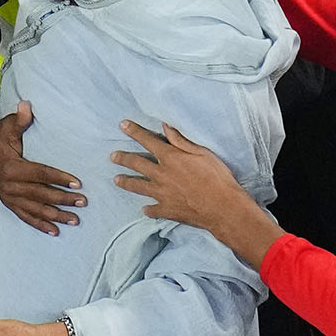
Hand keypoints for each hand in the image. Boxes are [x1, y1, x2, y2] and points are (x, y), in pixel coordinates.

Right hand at [0, 104, 87, 234]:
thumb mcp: (7, 125)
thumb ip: (20, 119)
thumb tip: (27, 105)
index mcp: (12, 167)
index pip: (41, 174)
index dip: (59, 179)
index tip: (78, 183)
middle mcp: (10, 185)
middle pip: (41, 195)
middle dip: (63, 200)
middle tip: (83, 202)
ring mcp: (8, 196)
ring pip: (35, 210)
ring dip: (56, 216)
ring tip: (75, 219)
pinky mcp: (8, 202)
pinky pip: (25, 216)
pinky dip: (39, 224)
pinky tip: (55, 231)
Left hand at [115, 120, 280, 265]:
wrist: (222, 208)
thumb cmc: (217, 177)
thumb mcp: (203, 153)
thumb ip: (181, 140)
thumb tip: (166, 126)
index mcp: (170, 158)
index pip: (147, 140)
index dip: (134, 131)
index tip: (122, 125)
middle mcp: (161, 175)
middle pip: (136, 163)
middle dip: (122, 158)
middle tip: (113, 156)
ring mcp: (161, 194)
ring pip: (137, 186)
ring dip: (126, 182)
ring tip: (116, 180)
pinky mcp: (166, 210)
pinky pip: (152, 209)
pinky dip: (148, 209)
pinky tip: (145, 209)